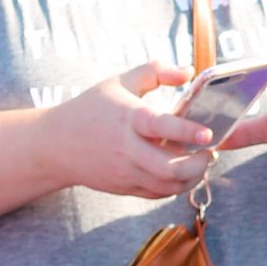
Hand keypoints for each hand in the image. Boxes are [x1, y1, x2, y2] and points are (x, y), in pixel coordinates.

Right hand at [43, 61, 215, 197]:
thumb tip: (189, 71)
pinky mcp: (126, 187)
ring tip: (201, 162)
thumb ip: (156, 72)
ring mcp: (126, 171)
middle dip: (198, 164)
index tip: (208, 133)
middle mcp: (126, 148)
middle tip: (209, 152)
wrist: (57, 144)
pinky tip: (184, 172)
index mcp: (127, 117)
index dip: (186, 130)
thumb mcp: (120, 81)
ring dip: (193, 177)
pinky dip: (177, 186)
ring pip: (168, 186)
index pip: (159, 125)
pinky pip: (159, 194)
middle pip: (168, 168)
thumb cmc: (93, 108)